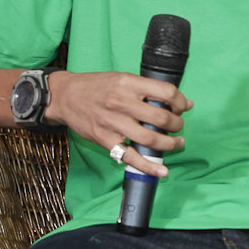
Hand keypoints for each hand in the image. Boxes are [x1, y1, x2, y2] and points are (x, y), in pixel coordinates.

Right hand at [44, 71, 190, 177]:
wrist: (64, 96)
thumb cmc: (96, 86)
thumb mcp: (122, 78)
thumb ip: (149, 88)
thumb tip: (183, 102)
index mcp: (128, 83)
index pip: (166, 92)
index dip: (181, 102)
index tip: (183, 107)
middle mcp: (121, 102)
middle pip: (162, 118)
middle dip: (177, 125)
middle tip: (178, 126)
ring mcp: (113, 123)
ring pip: (150, 138)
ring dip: (169, 144)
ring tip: (176, 143)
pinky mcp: (105, 140)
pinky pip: (130, 156)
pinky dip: (148, 166)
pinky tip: (162, 171)